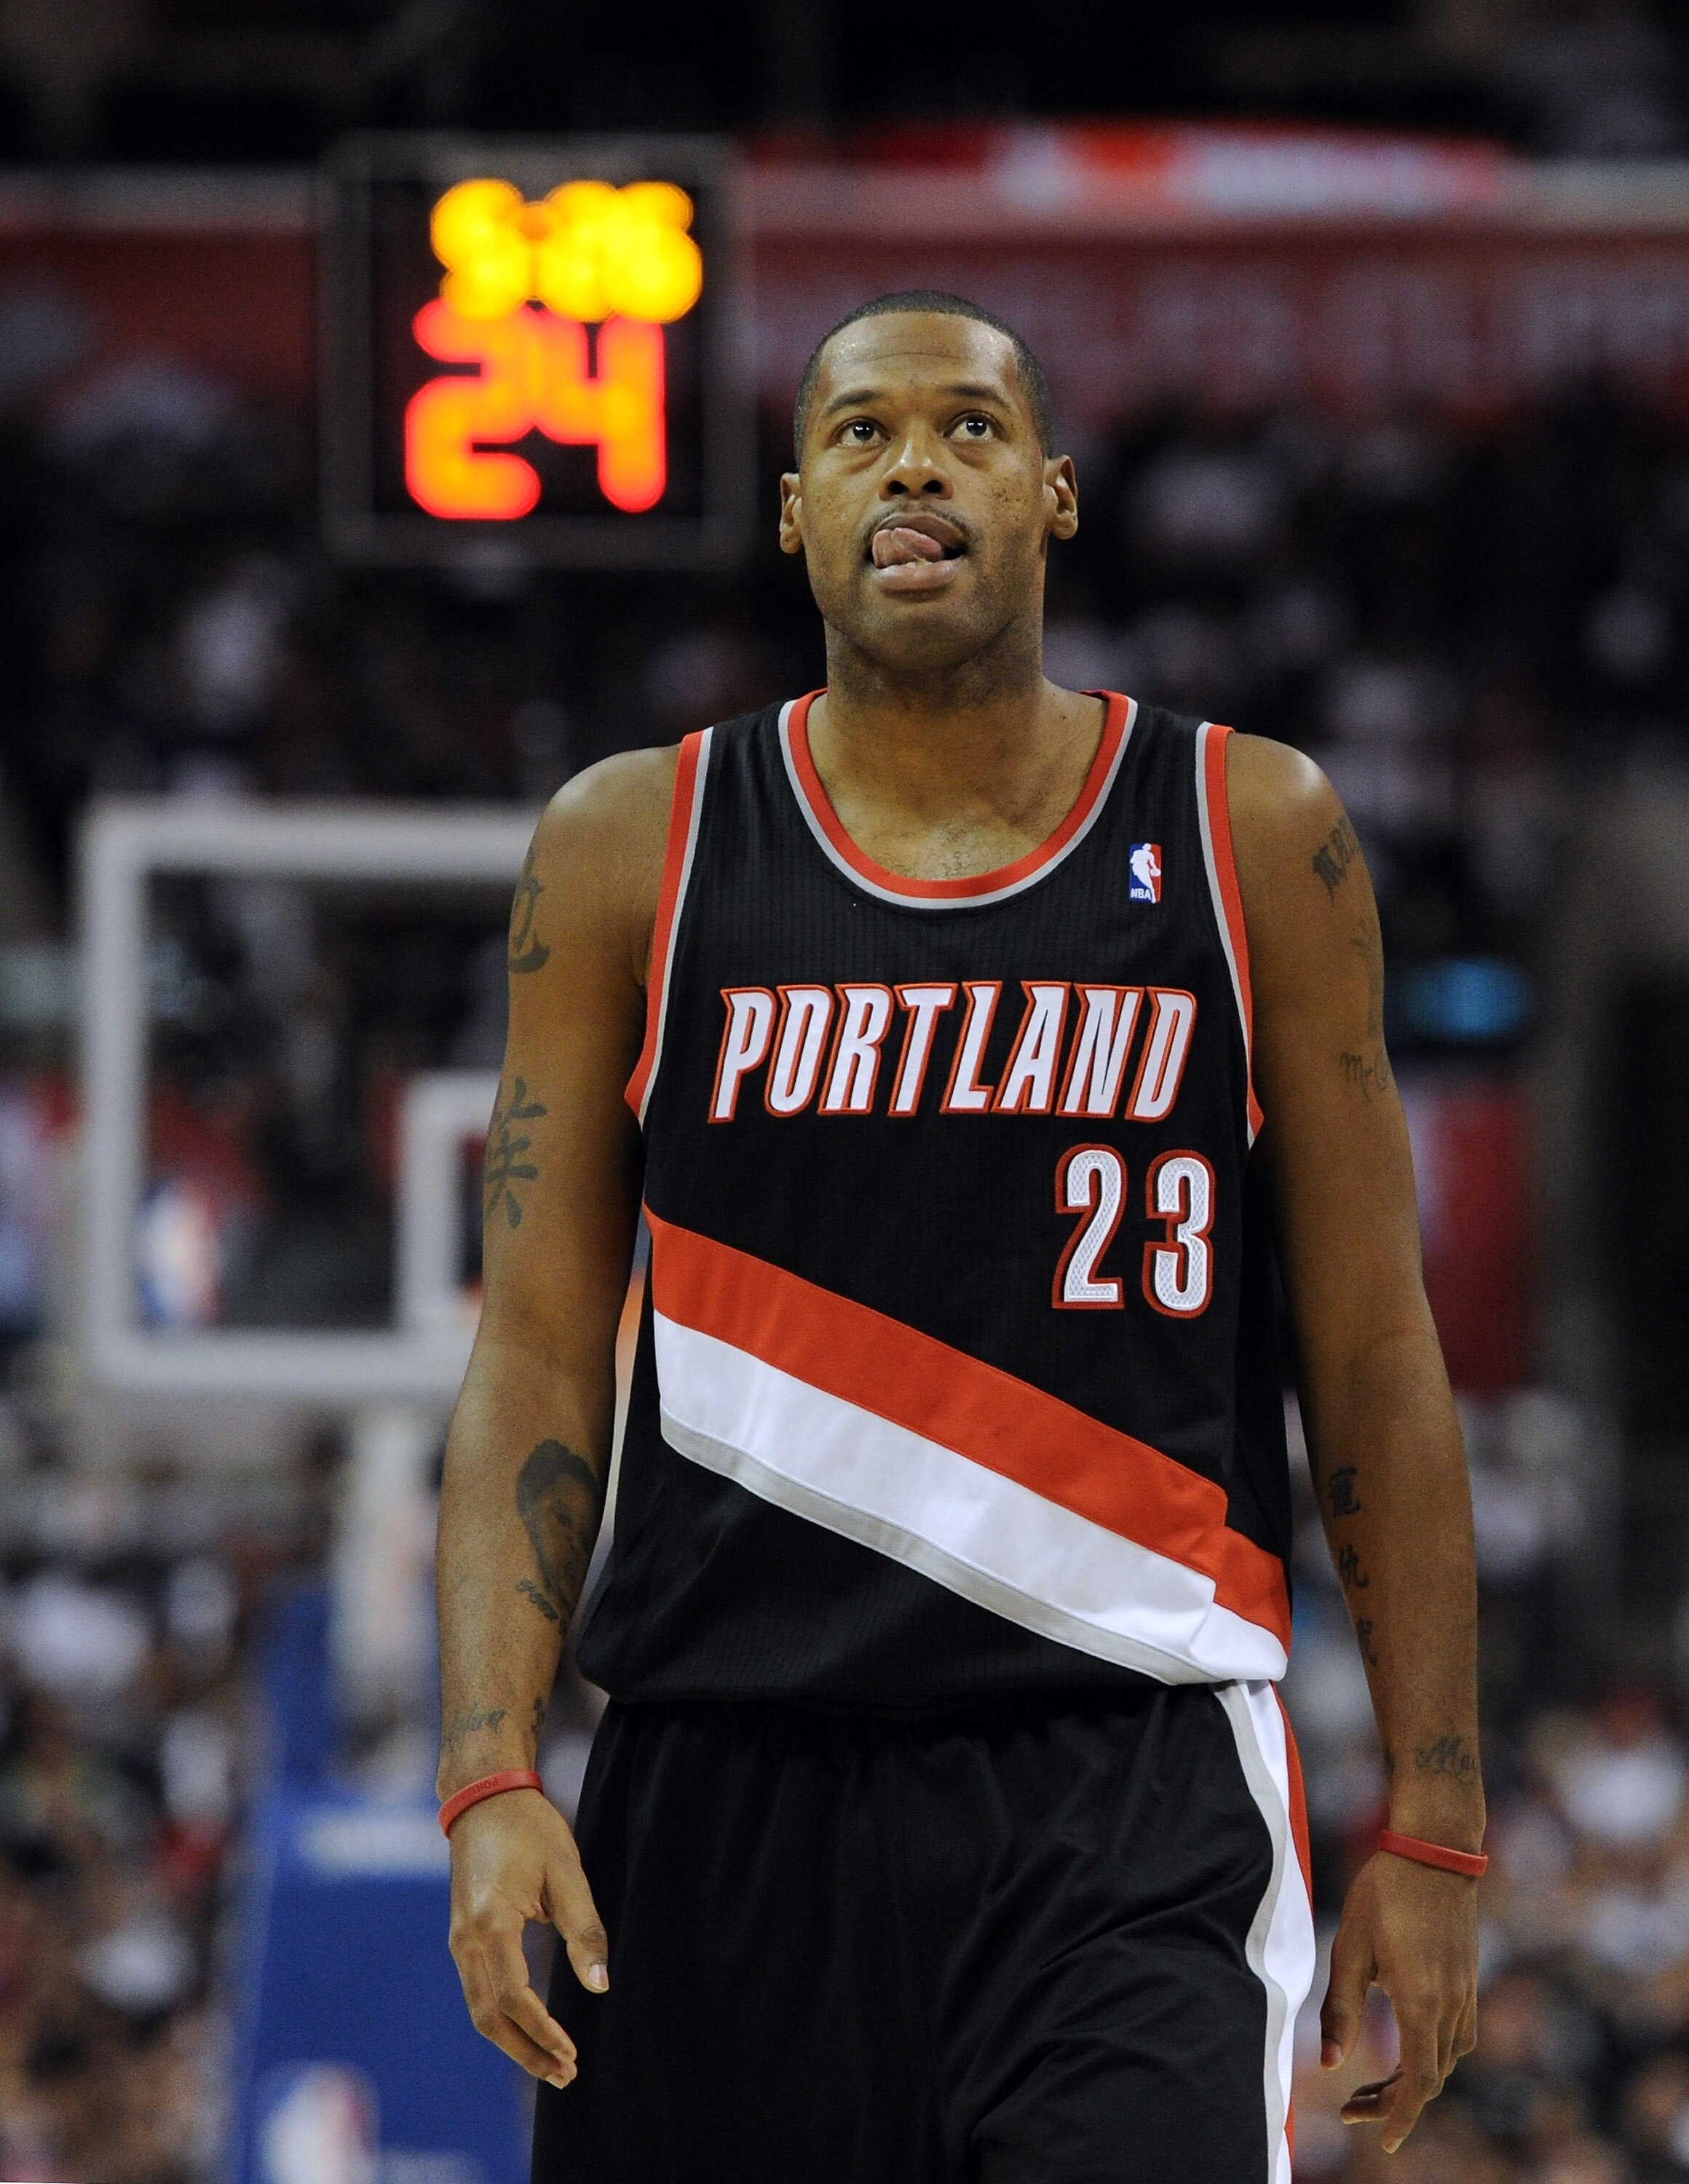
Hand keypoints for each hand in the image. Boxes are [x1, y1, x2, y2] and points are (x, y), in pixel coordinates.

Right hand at [446, 1787, 608, 2087]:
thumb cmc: (531, 1830)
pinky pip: (477, 1992)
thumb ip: (584, 1930)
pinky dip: (502, 2019)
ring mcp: (458, 1941)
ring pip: (479, 2010)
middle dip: (526, 2052)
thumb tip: (601, 1985)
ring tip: (553, 2063)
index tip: (572, 2054)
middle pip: (489, 2018)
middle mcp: (465, 1940)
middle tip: (565, 2075)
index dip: (542, 2032)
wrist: (484, 1798)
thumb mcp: (567, 1872)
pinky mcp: (462, 1938)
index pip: (513, 1998)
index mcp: (490, 1925)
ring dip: (514, 2042)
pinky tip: (530, 2029)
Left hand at [1320, 1851, 1477, 2153]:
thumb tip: (1328, 2063)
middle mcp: (1451, 2006)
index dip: (1400, 2117)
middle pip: (1431, 2078)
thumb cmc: (1383, 1894)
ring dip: (1415, 2079)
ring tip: (1373, 2083)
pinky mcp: (1468, 1978)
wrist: (1433, 1852)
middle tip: (1353, 2106)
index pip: (1418, 2083)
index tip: (1384, 2144)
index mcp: (1422, 2004)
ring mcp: (1465, 1992)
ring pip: (1446, 2059)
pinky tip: (1407, 2043)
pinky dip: (1433, 2053)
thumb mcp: (1349, 1948)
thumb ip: (1341, 2009)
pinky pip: (1458, 2035)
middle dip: (1395, 2102)